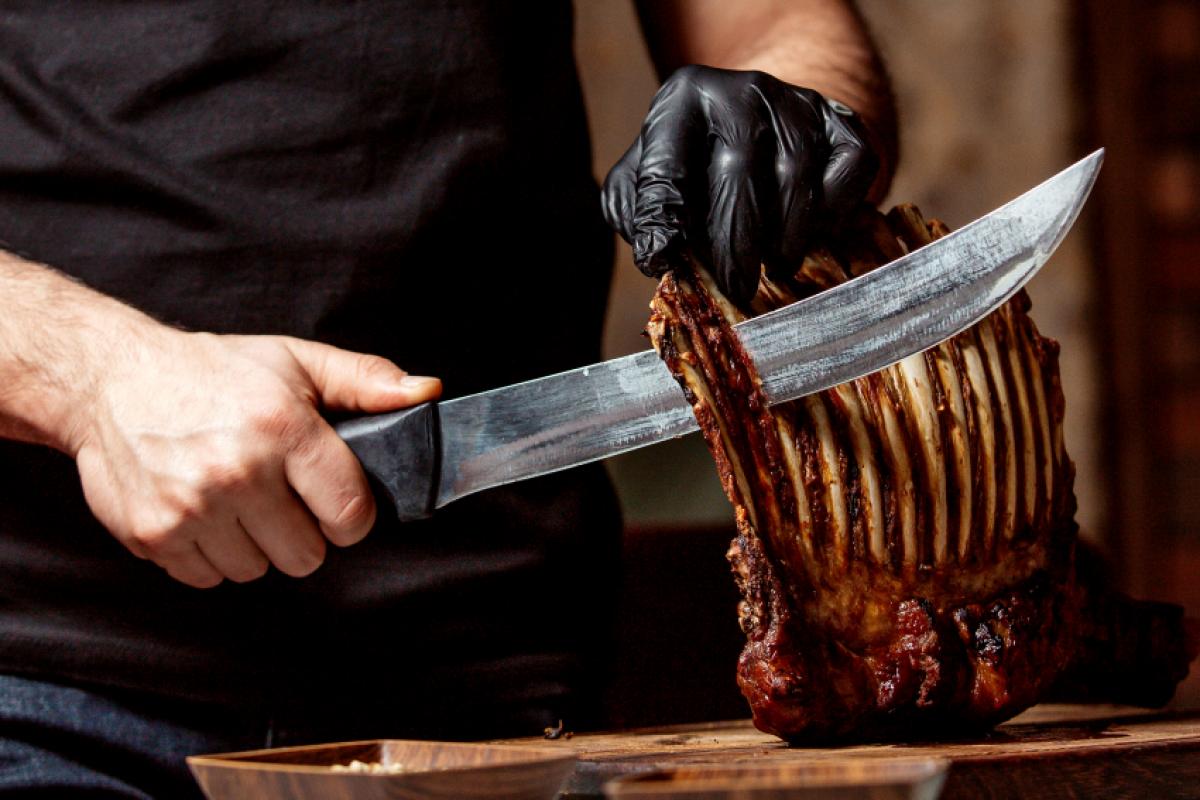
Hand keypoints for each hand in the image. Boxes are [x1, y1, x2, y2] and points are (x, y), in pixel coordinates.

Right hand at [71, 326, 440, 587]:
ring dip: (254, 544)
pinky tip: (203, 510)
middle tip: (280, 494)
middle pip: (307, 556)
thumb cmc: (213, 372)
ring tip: (236, 498)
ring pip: (257, 571)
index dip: (351, 516)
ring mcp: (190, 508)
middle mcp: (236, 472)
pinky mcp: (152, 535)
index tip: (336, 501)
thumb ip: (366, 381)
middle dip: (302, 531)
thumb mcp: (296, 361)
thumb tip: (427, 392)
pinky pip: (208, 578)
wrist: (110, 378)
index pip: (350, 516)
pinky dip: (210, 554)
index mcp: (283, 429)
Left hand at [602, 65, 878, 304]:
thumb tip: (661, 253)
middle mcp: (741, 90)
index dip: (662, 220)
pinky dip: (836, 209)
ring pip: (796, 174)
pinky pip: (851, 165)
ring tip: (775, 266)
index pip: (666, 167)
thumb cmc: (694, 167)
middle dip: (736, 242)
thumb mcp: (646, 179)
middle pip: (739, 170)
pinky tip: (814, 231)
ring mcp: (796, 101)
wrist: (760, 123)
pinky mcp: (841, 118)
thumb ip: (641, 213)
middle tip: (736, 288)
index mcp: (681, 100)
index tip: (662, 259)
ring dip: (786, 235)